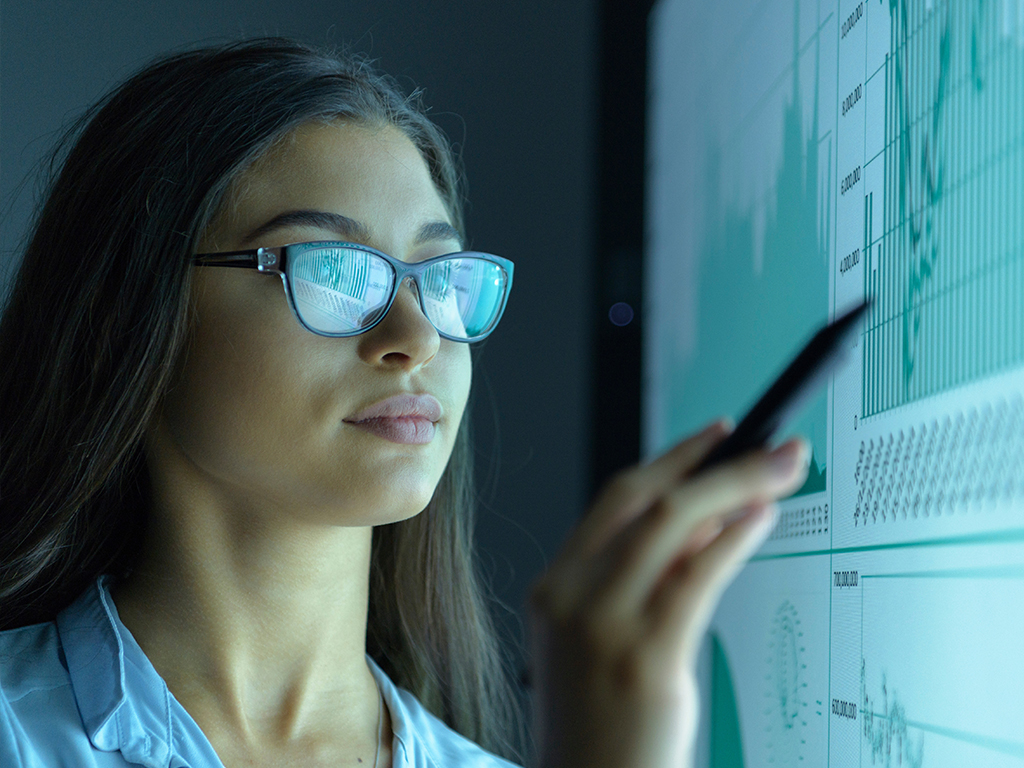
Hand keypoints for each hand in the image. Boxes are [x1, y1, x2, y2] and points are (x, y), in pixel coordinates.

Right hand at [527, 419, 808, 767]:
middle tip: (770, 446)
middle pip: (645, 499)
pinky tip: (760, 520)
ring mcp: (601, 627)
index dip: (671, 459)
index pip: (616, 500)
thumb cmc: (601, 726)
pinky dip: (733, 538)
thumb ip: (643, 580)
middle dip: (715, 461)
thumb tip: (704, 521)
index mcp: (553, 588)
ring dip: (736, 486)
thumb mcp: (600, 641)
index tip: (716, 437)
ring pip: (671, 525)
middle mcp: (569, 597)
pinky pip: (695, 578)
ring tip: (780, 471)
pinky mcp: (643, 661)